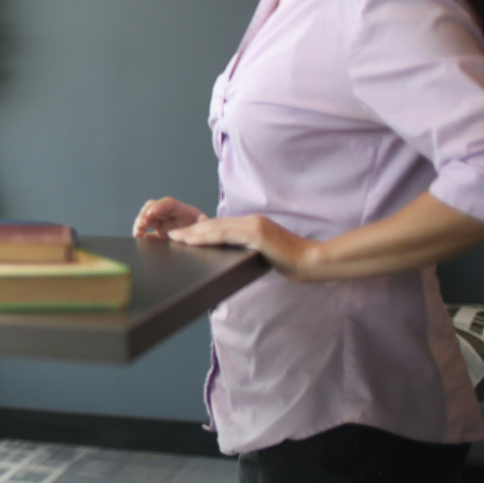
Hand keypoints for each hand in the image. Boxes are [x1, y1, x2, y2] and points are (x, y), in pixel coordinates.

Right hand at [134, 197, 208, 238]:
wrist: (210, 241)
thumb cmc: (211, 233)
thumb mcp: (211, 228)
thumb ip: (206, 224)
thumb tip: (203, 220)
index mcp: (184, 211)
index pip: (169, 203)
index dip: (159, 206)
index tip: (151, 213)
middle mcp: (172, 216)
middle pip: (154, 208)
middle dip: (145, 214)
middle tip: (142, 225)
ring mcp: (165, 224)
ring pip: (148, 218)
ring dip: (140, 223)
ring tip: (137, 232)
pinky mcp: (161, 235)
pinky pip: (148, 232)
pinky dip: (141, 234)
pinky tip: (138, 238)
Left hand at [166, 213, 317, 279]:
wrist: (313, 261)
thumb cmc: (292, 261)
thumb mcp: (266, 252)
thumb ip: (250, 248)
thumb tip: (235, 255)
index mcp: (253, 224)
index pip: (221, 226)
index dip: (201, 230)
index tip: (184, 235)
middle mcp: (251, 221)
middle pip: (214, 225)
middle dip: (191, 230)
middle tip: (171, 235)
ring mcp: (254, 226)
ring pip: (216, 228)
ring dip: (193, 233)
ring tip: (174, 238)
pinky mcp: (256, 235)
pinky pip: (225, 235)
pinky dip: (206, 237)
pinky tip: (192, 241)